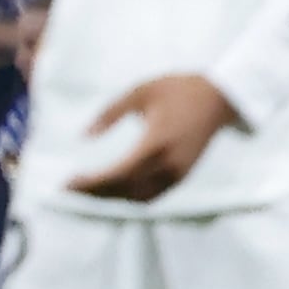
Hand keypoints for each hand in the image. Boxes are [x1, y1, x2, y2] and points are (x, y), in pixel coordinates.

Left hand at [68, 74, 243, 202]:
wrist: (221, 97)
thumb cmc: (179, 89)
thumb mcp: (140, 91)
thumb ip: (110, 113)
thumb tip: (84, 136)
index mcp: (156, 144)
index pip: (117, 174)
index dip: (91, 183)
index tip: (67, 184)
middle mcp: (168, 165)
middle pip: (125, 191)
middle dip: (95, 194)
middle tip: (70, 190)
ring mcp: (178, 173)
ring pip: (139, 198)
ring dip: (112, 198)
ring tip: (88, 191)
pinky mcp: (183, 175)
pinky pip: (152, 195)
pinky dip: (130, 196)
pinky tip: (115, 189)